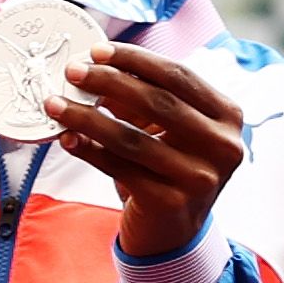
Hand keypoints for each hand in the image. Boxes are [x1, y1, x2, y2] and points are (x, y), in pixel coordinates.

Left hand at [49, 51, 248, 262]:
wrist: (174, 231)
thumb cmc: (170, 167)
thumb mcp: (167, 129)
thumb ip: (141, 98)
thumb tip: (96, 69)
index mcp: (227, 116)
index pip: (179, 76)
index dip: (136, 60)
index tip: (98, 51)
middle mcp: (222, 146)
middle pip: (158, 102)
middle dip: (109, 81)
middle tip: (73, 72)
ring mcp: (199, 177)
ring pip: (132, 137)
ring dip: (87, 118)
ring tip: (56, 104)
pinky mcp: (170, 202)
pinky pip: (119, 168)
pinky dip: (88, 151)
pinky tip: (67, 139)